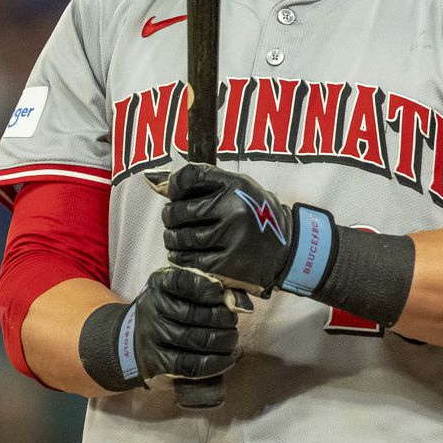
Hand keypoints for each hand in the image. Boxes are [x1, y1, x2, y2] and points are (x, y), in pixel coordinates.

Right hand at [79, 266, 239, 391]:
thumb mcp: (177, 290)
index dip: (206, 287)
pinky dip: (214, 363)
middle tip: (232, 321)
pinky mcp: (156, 362)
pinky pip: (189, 365)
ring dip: (221, 341)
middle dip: (222, 319)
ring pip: (193, 340)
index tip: (221, 294)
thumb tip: (240, 303)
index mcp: (159, 283)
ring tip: (232, 340)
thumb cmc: (167, 310)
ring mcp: (151, 336)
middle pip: (193, 314)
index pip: (183, 281)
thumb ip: (206, 289)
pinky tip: (227, 359)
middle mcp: (151, 307)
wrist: (130, 341)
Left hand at [162, 163, 336, 297]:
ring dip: (172, 238)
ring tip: (177, 237)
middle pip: (179, 210)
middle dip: (170, 215)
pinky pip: (189, 261)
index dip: (175, 182)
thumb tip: (154, 181)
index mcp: (236, 186)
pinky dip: (181, 257)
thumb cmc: (255, 213)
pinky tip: (186, 254)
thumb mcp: (237, 188)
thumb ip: (201, 183)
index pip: (190, 175)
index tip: (174, 192)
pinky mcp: (226, 266)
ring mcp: (230, 240)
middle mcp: (233, 210)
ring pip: (180, 238)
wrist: (288, 248)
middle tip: (174, 218)